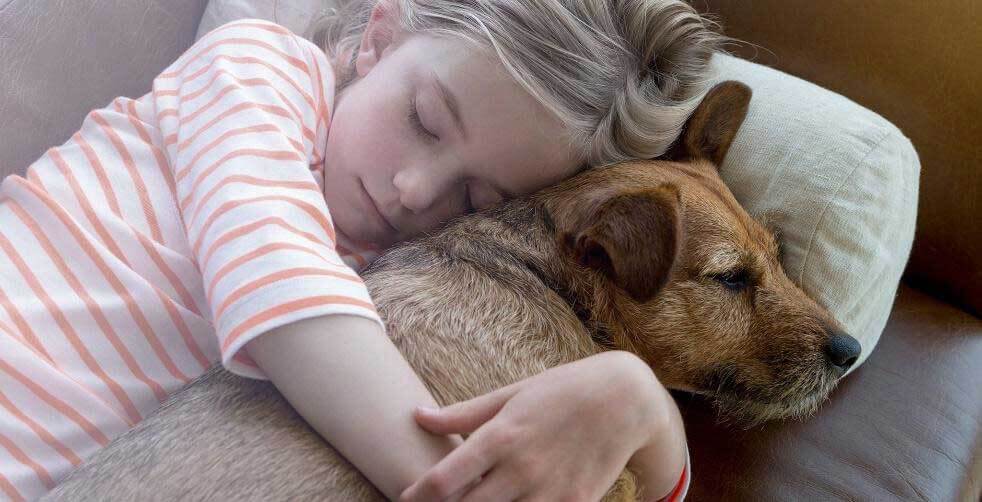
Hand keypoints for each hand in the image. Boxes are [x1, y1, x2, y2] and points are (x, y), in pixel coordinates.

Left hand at [398, 350, 657, 501]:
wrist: (626, 399)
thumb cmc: (562, 390)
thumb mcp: (512, 393)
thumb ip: (463, 414)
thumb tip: (418, 417)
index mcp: (501, 437)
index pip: (444, 481)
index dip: (416, 497)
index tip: (404, 499)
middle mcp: (522, 469)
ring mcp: (551, 492)